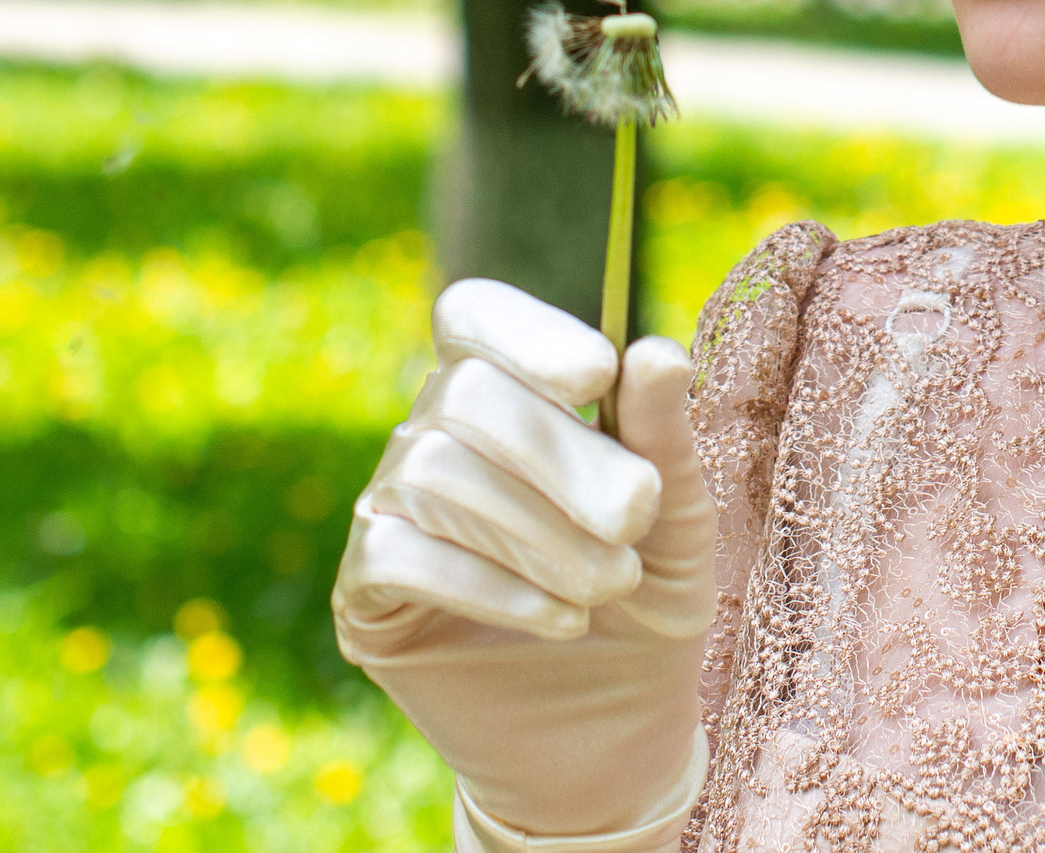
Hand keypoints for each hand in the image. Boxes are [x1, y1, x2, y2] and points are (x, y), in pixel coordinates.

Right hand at [334, 280, 714, 847]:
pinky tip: (562, 620)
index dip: (524, 334)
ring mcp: (387, 509)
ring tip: (612, 585)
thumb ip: (662, 434)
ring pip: (435, 472)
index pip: (474, 316)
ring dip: (539, 533)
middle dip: (561, 456)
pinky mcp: (364, 592)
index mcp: (506, 390)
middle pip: (465, 395)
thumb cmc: (650, 595)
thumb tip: (656, 350)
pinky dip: (491, 585)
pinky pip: (399, 555)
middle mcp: (432, 434)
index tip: (595, 374)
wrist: (614, 729)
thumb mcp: (679, 515)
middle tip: (635, 519)